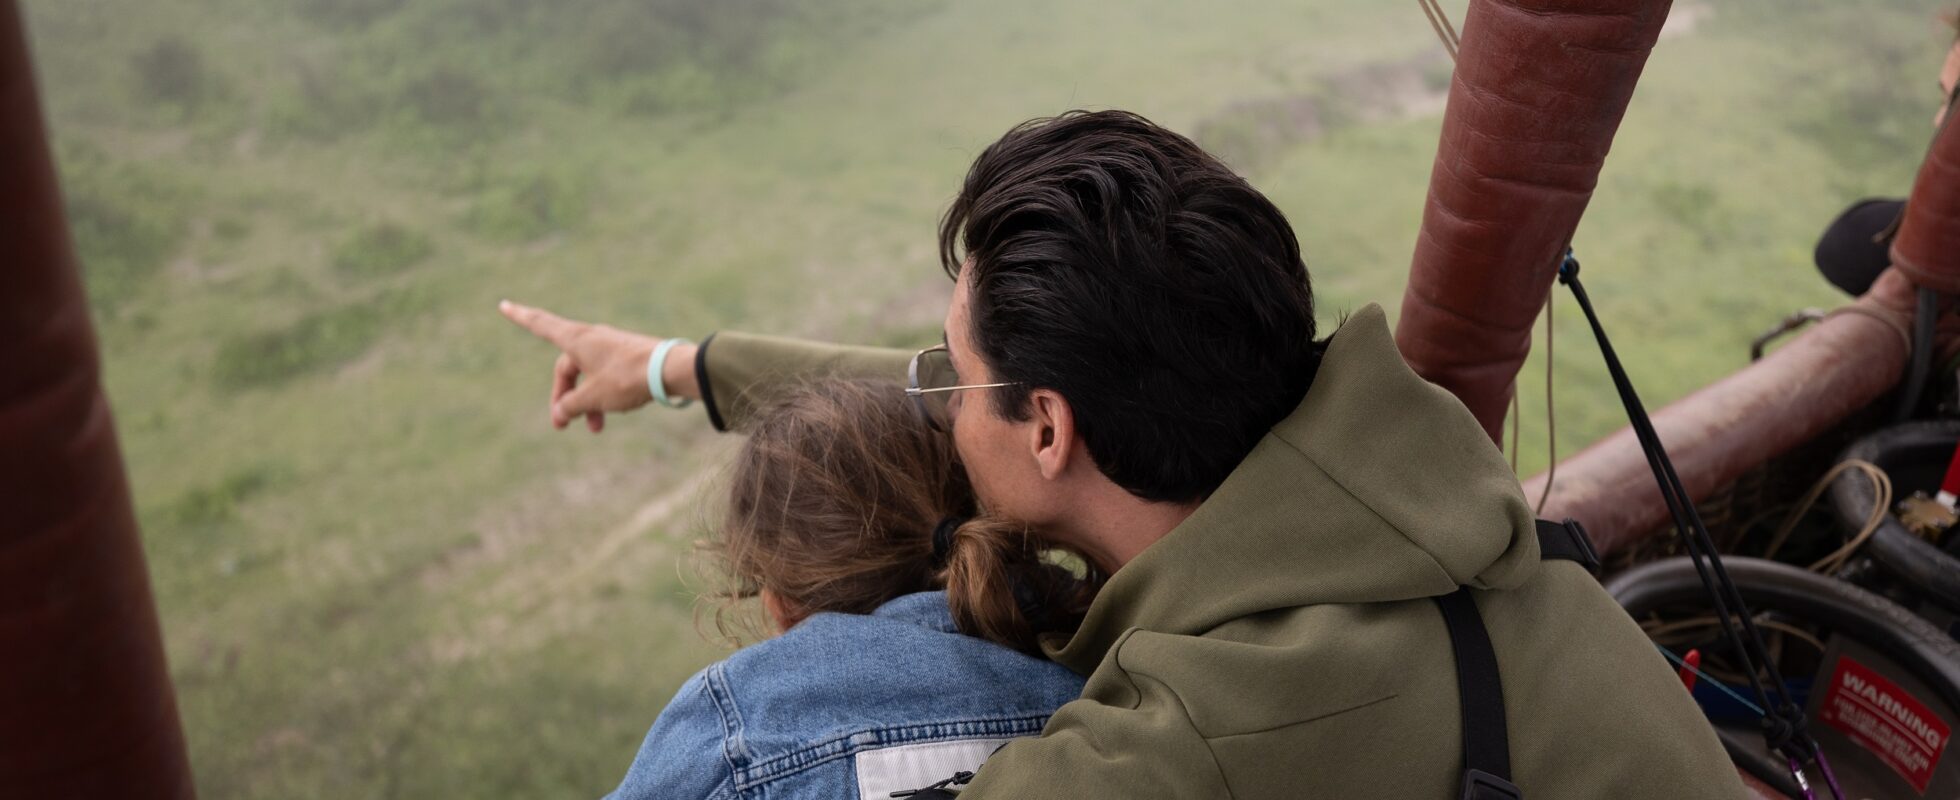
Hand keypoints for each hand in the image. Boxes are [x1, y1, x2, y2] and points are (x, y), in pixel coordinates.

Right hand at [498, 300, 699, 431]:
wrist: (671, 371)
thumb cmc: (628, 379)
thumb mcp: (593, 397)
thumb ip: (571, 405)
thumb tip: (562, 411)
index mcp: (577, 340)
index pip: (541, 325)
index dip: (521, 317)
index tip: (504, 305)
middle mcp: (592, 338)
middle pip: (567, 368)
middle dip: (565, 398)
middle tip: (563, 425)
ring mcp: (611, 346)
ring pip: (589, 376)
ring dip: (588, 402)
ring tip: (596, 429)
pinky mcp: (628, 356)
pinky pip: (606, 376)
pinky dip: (604, 395)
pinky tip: (614, 413)